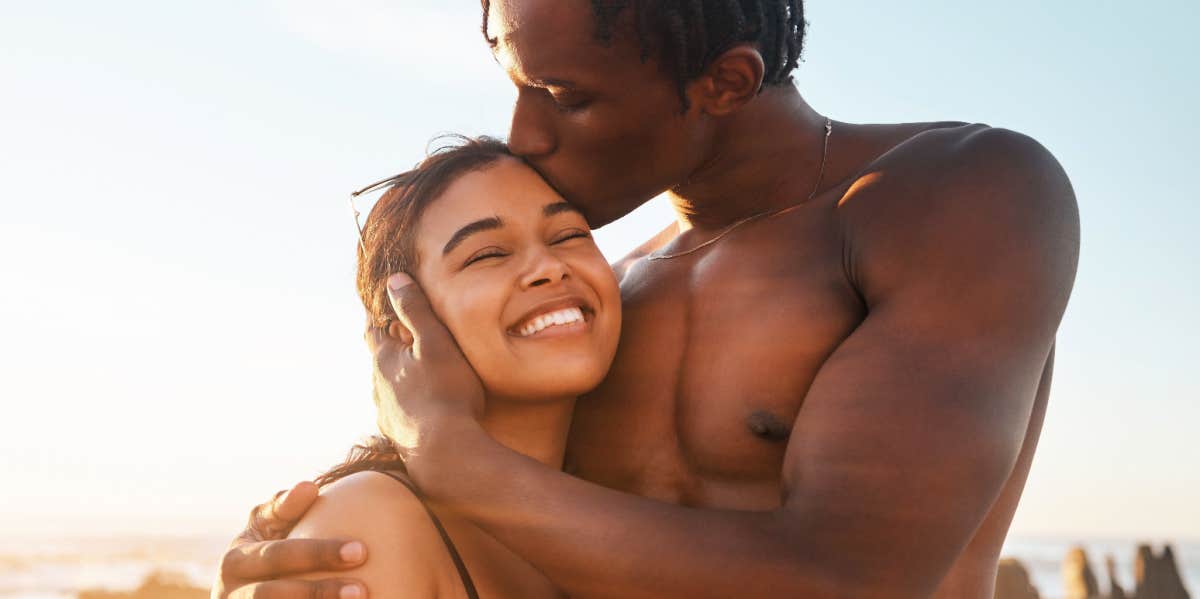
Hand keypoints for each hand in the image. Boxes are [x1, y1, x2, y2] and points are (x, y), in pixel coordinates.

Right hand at [212, 481, 367, 598]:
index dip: (319, 554)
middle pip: (275, 594)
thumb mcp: (264, 529)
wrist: (237, 596)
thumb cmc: (262, 552)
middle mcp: (232, 594)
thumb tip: (309, 486)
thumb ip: (284, 508)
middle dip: (319, 591)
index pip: (281, 555)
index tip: (361, 552)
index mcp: (237, 560)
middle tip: (363, 590)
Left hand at [369, 273, 485, 480]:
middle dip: (389, 344)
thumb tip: (394, 280)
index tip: (381, 300)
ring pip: (387, 387)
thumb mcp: (435, 343)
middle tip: (400, 333)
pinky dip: (408, 402)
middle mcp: (378, 386)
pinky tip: (420, 407)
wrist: (445, 453)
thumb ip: (415, 311)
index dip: (378, 313)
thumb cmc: (445, 393)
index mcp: (385, 359)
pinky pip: (400, 411)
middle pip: (379, 358)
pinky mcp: (399, 435)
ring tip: (414, 370)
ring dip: (398, 376)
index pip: (374, 328)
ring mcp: (387, 412)